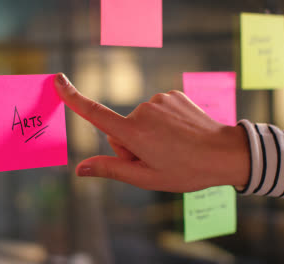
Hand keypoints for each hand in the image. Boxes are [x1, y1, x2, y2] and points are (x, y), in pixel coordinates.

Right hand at [54, 73, 249, 192]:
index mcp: (134, 132)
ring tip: (172, 147)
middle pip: (121, 128)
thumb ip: (111, 169)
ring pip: (140, 119)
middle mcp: (143, 111)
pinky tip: (179, 133)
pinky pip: (156, 110)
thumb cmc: (186, 170)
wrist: (225, 152)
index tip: (58, 81)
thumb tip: (80, 169)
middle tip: (156, 157)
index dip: (73, 98)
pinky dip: (162, 122)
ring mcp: (159, 100)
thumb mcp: (147, 178)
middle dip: (132, 143)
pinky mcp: (172, 94)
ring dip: (149, 133)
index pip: (95, 113)